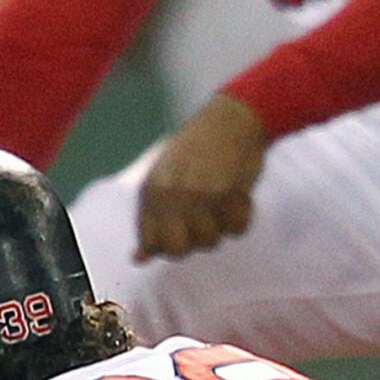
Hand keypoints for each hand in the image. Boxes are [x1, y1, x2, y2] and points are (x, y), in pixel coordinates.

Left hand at [136, 92, 267, 260]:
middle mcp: (170, 195)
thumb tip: (138, 260)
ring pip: (209, 242)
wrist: (233, 119)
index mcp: (151, 191)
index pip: (151, 242)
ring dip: (221, 225)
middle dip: (194, 241)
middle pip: (178, 251)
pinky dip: (242, 216)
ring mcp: (198, 195)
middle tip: (206, 218)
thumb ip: (153, 220)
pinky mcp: (227, 193)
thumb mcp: (165, 180)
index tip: (185, 226)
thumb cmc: (198, 151)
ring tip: (222, 199)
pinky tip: (238, 194)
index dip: (170, 243)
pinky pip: (237, 229)